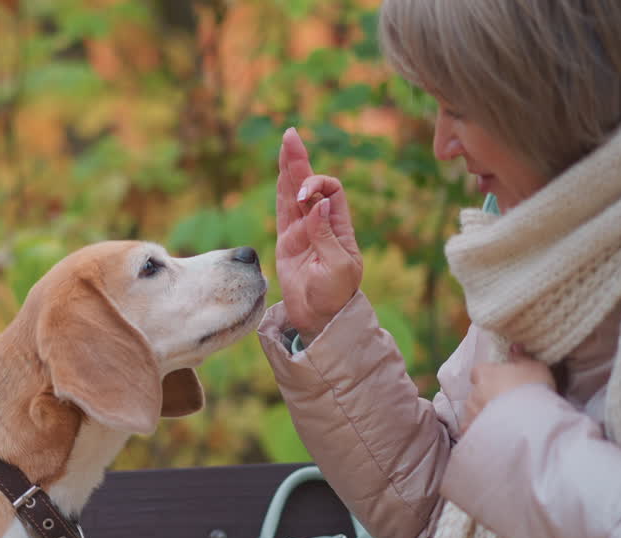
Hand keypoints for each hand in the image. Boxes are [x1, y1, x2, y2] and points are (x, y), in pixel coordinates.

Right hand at [275, 127, 363, 341]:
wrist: (320, 318)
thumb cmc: (337, 295)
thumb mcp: (339, 267)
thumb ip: (326, 235)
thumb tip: (316, 204)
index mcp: (339, 226)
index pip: (330, 191)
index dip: (318, 185)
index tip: (308, 196)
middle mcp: (320, 224)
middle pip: (309, 184)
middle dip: (300, 161)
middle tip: (291, 135)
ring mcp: (301, 232)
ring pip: (292, 194)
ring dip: (289, 170)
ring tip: (286, 143)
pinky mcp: (286, 242)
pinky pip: (281, 212)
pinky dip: (280, 192)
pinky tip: (281, 174)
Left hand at [462, 346, 555, 432]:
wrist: (530, 420)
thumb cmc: (533, 388)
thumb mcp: (535, 367)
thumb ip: (521, 357)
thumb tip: (513, 346)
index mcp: (485, 373)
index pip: (479, 371)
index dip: (488, 376)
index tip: (500, 381)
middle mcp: (474, 391)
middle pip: (475, 391)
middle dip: (485, 396)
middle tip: (504, 403)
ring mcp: (471, 412)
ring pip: (472, 410)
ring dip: (482, 413)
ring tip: (501, 420)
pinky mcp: (471, 430)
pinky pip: (471, 429)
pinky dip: (478, 430)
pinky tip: (491, 434)